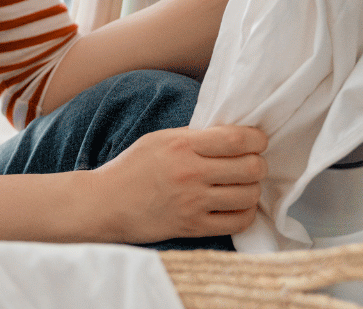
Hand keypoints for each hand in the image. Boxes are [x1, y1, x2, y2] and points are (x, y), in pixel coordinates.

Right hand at [86, 124, 266, 242]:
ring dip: (252, 189)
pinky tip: (235, 206)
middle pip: (251, 167)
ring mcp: (193, 202)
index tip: (257, 141)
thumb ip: (193, 137)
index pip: (237, 139)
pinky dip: (244, 213)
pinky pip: (238, 221)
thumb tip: (230, 137)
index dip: (257, 139)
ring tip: (242, 186)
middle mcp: (190, 172)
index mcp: (181, 145)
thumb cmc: (130, 169)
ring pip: (249, 195)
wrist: (104, 204)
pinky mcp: (193, 226)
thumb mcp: (158, 140)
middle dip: (258, 165)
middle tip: (251, 165)